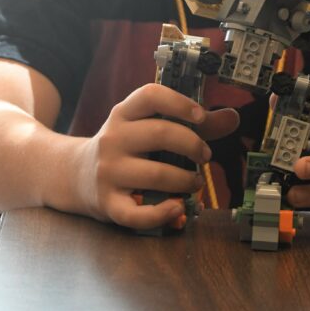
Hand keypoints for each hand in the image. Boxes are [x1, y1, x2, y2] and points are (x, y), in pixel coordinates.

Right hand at [77, 83, 238, 230]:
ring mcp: (108, 171)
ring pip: (155, 173)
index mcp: (123, 113)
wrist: (76, 176)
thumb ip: (193, 124)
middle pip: (160, 134)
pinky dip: (163, 213)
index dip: (179, 102)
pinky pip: (138, 214)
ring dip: (186, 179)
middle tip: (205, 156)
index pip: (150, 96)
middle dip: (192, 144)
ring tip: (195, 182)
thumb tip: (233, 117)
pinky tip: (178, 207)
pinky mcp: (107, 203)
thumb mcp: (148, 128)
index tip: (202, 116)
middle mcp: (112, 138)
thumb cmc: (127, 148)